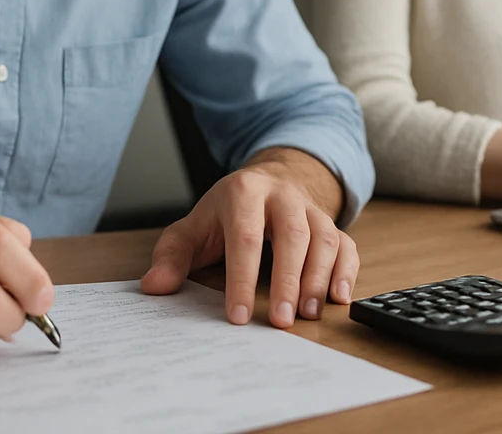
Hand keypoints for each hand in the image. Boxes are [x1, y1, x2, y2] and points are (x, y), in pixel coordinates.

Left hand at [140, 149, 357, 328]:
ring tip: (307, 313)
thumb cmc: (227, 212)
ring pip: (324, 237)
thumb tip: (154, 285)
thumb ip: (173, 254)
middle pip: (293, 235)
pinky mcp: (330, 221)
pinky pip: (346, 243)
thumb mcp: (194, 227)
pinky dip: (347, 271)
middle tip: (281, 320)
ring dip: (319, 278)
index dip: (242, 278)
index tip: (238, 315)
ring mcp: (310, 208)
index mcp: (244, 192)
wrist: (268, 180)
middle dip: (288, 280)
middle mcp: (282, 196)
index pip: (245, 236)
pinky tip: (338, 297)